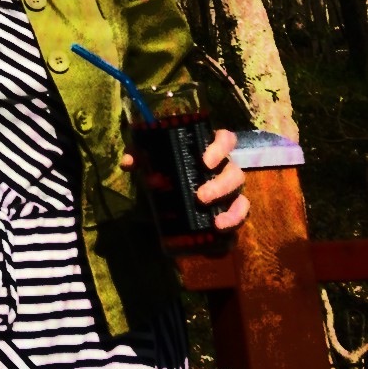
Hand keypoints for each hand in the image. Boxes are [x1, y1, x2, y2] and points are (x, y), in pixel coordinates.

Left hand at [121, 126, 249, 230]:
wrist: (165, 198)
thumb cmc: (163, 170)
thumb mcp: (149, 161)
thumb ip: (138, 156)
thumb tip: (127, 162)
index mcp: (208, 150)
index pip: (226, 139)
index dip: (220, 147)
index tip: (204, 161)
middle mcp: (223, 169)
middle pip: (234, 171)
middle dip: (220, 185)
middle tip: (200, 196)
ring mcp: (230, 191)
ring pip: (241, 196)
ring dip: (231, 209)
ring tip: (214, 220)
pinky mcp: (230, 211)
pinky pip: (240, 215)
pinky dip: (233, 224)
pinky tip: (220, 229)